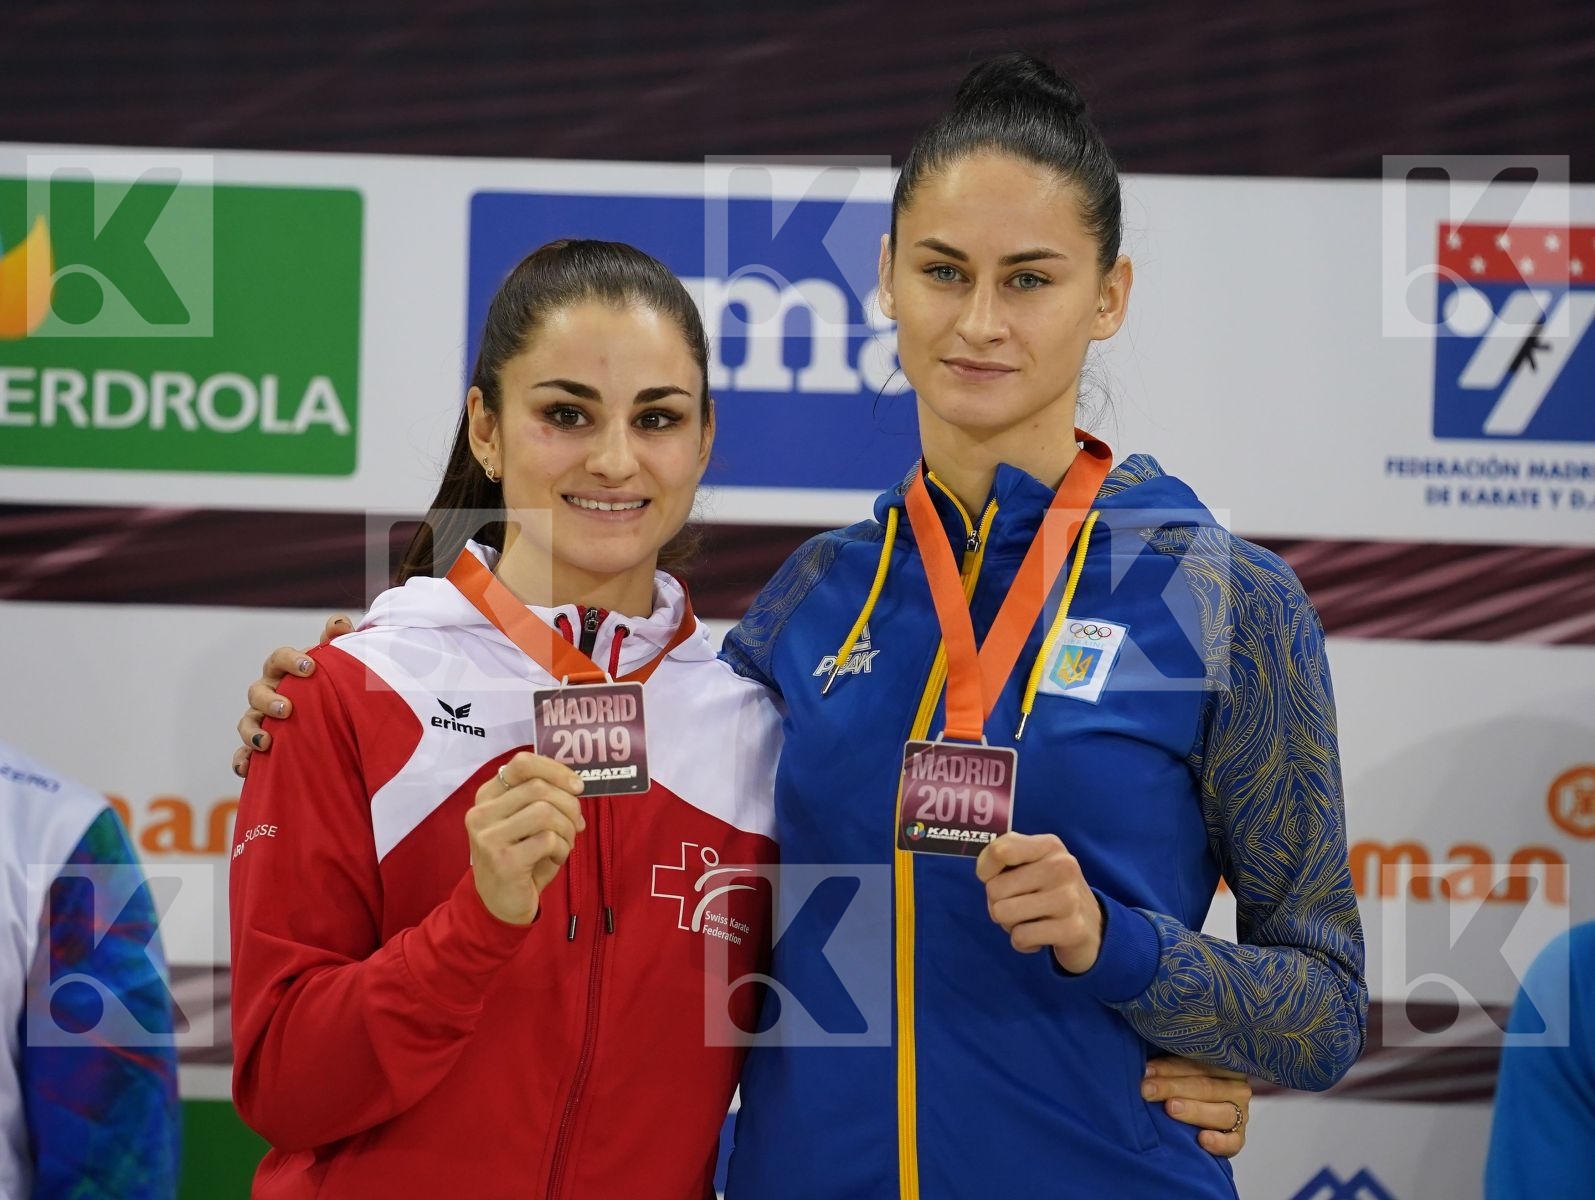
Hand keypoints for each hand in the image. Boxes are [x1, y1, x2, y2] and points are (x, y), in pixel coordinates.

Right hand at [231, 615, 352, 777]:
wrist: (334, 721)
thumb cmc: (331, 685)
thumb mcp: (337, 662)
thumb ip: (338, 640)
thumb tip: (339, 623)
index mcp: (286, 671)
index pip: (279, 658)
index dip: (291, 660)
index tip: (310, 667)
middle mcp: (269, 692)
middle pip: (257, 691)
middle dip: (269, 700)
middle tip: (287, 709)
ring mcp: (261, 719)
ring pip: (246, 722)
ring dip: (252, 731)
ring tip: (267, 741)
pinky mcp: (259, 747)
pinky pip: (242, 754)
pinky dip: (242, 760)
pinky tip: (248, 768)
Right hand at [466, 752, 585, 925]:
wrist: (500, 904)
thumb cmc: (521, 858)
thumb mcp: (528, 823)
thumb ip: (544, 799)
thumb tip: (575, 787)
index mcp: (487, 797)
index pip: (522, 764)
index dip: (555, 769)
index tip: (577, 786)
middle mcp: (481, 813)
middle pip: (539, 787)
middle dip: (569, 805)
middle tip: (576, 824)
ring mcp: (488, 837)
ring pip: (545, 812)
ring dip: (567, 829)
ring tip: (565, 843)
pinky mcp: (502, 860)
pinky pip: (548, 839)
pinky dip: (563, 848)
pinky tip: (557, 858)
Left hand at [975, 832, 1101, 972]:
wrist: (1093, 927)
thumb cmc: (1049, 891)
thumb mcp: (1032, 863)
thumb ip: (1003, 856)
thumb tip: (984, 872)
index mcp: (1049, 845)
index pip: (999, 851)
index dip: (985, 869)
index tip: (994, 877)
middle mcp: (1062, 866)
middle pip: (994, 889)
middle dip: (997, 903)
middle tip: (1019, 905)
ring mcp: (1068, 898)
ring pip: (1003, 914)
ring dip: (1008, 924)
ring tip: (1029, 920)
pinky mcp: (1072, 929)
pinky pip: (1020, 937)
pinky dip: (1022, 942)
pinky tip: (1039, 936)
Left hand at [1142, 1056, 1250, 1157]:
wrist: (1201, 1110)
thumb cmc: (1184, 1084)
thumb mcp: (1179, 1069)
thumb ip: (1168, 1067)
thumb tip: (1144, 1069)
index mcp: (1224, 1063)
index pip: (1197, 1063)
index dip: (1170, 1067)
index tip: (1146, 1071)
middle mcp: (1236, 1087)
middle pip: (1205, 1087)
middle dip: (1173, 1088)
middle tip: (1148, 1090)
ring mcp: (1241, 1114)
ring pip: (1222, 1112)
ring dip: (1194, 1110)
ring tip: (1171, 1108)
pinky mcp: (1238, 1138)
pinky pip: (1233, 1142)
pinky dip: (1219, 1142)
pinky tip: (1202, 1139)